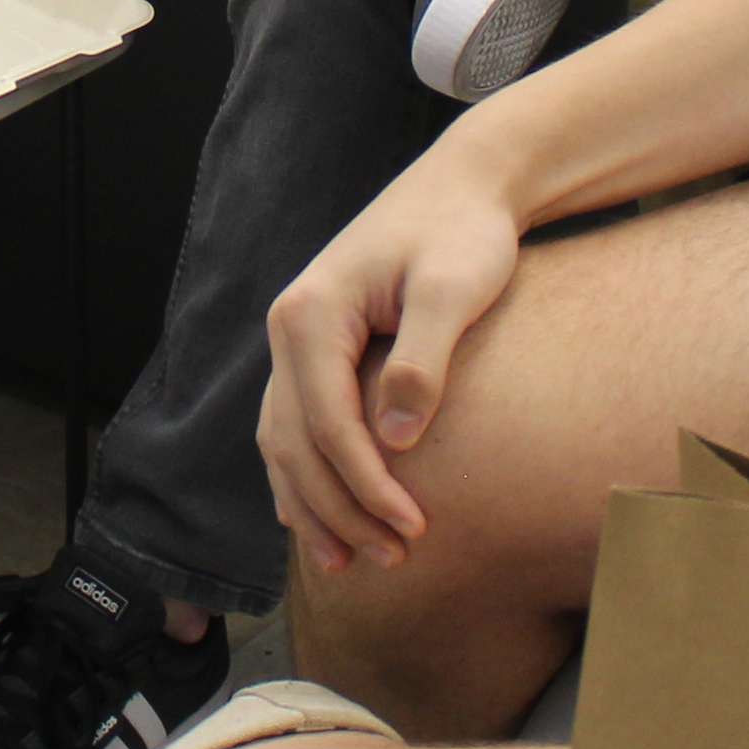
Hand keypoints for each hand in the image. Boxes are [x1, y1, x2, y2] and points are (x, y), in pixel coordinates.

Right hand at [257, 151, 529, 578]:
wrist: (465, 186)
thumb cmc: (463, 232)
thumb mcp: (452, 290)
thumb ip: (422, 364)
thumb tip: (397, 443)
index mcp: (311, 314)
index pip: (326, 423)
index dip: (366, 486)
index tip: (415, 529)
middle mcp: (289, 328)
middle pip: (296, 443)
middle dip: (340, 510)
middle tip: (394, 559)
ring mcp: (297, 340)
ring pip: (284, 442)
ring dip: (314, 506)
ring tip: (349, 562)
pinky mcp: (317, 350)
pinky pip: (294, 427)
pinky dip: (304, 478)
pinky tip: (319, 519)